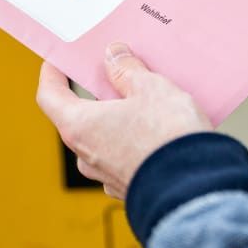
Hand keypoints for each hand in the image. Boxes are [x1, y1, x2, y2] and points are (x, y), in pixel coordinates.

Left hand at [35, 42, 212, 198]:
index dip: (51, 75)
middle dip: (94, 95)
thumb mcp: (149, 89)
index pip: (49, 96)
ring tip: (143, 100)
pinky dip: (133, 140)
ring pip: (103, 138)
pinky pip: (124, 156)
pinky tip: (156, 129)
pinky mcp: (129, 188)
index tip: (58, 61)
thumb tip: (114, 56)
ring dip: (117, 119)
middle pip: (79, 116)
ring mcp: (106, 175)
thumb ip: (127, 70)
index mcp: (79, 127)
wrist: (197, 190)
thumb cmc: (167, 138)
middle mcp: (86, 155)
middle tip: (111, 73)